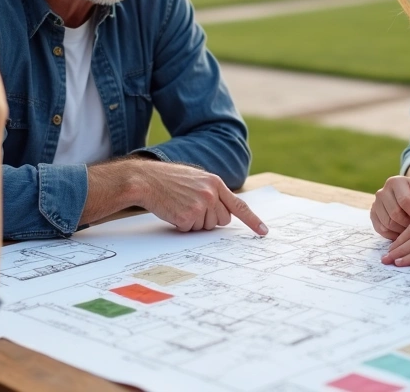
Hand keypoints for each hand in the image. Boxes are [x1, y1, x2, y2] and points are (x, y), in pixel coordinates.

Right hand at [133, 162, 268, 234]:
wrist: (146, 180)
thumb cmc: (167, 179)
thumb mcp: (195, 178)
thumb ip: (211, 190)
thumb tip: (222, 210)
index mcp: (215, 182)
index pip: (239, 205)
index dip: (253, 220)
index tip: (263, 232)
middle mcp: (211, 194)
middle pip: (222, 220)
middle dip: (210, 219)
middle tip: (191, 207)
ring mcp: (201, 206)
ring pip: (207, 227)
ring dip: (194, 222)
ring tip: (180, 205)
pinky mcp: (189, 217)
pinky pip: (191, 230)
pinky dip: (182, 225)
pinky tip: (173, 211)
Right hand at [370, 176, 409, 239]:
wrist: (409, 194)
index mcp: (396, 182)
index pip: (404, 201)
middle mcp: (382, 192)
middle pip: (394, 213)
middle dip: (407, 224)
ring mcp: (375, 204)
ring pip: (387, 223)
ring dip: (400, 230)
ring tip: (409, 229)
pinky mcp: (373, 214)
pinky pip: (380, 229)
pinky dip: (391, 234)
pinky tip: (400, 233)